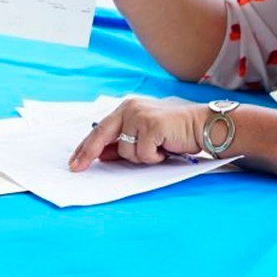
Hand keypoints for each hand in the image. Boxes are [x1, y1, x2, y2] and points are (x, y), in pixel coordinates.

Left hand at [69, 96, 206, 170]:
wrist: (202, 125)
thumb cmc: (174, 131)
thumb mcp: (144, 134)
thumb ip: (123, 141)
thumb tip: (101, 155)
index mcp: (126, 107)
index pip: (100, 129)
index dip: (86, 146)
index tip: (74, 161)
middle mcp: (129, 108)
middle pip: (101, 134)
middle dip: (88, 154)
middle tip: (76, 169)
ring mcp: (140, 116)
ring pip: (126, 151)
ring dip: (142, 157)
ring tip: (158, 149)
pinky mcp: (151, 126)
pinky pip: (143, 154)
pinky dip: (154, 158)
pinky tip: (165, 148)